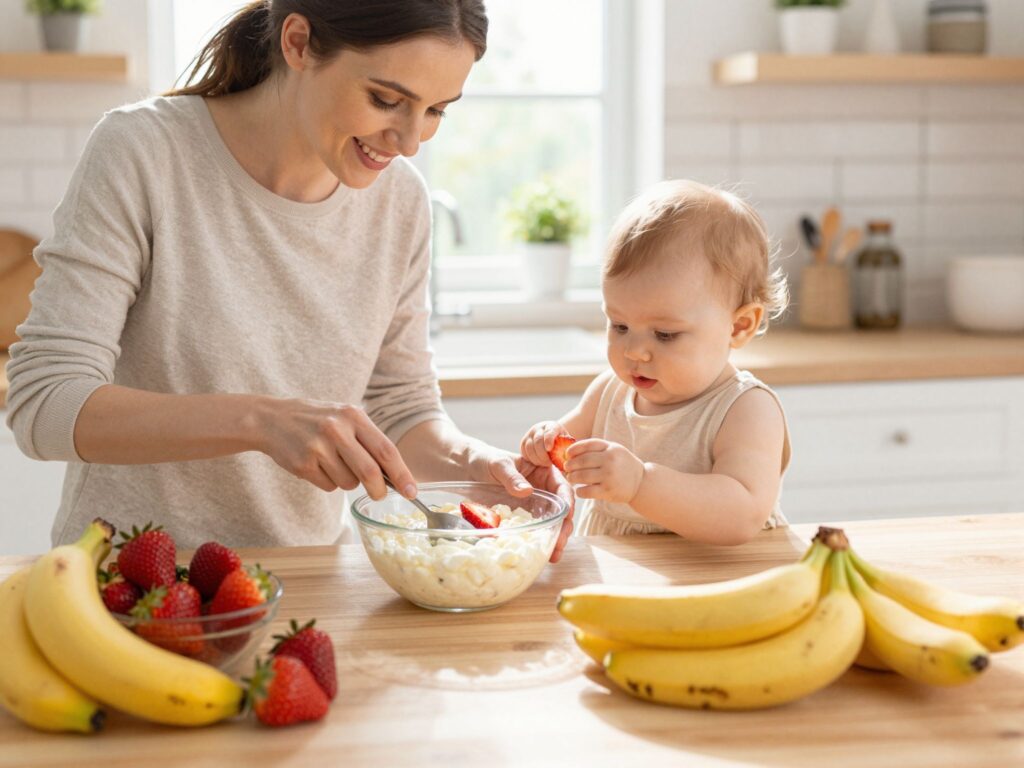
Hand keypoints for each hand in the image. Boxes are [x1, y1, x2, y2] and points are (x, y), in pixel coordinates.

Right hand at [254, 397, 415, 500]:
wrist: (271, 419)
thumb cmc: (317, 420)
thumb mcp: (344, 418)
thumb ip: (368, 440)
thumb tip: (396, 474)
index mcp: (353, 416)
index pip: (386, 450)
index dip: (402, 474)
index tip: (412, 491)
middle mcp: (337, 429)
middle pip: (370, 472)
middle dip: (379, 490)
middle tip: (380, 495)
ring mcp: (318, 447)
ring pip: (349, 483)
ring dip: (347, 482)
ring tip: (332, 463)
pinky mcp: (303, 464)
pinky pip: (329, 487)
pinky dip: (328, 482)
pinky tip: (317, 466)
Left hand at [464, 446, 574, 562]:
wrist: (464, 470)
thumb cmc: (485, 460)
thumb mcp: (498, 464)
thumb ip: (511, 476)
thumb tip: (527, 491)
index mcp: (543, 473)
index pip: (562, 487)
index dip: (568, 503)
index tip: (567, 517)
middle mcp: (542, 492)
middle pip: (560, 511)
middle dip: (563, 528)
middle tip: (560, 543)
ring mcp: (532, 507)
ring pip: (550, 524)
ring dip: (554, 539)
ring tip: (554, 555)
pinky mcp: (521, 520)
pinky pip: (532, 531)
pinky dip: (536, 542)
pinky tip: (540, 555)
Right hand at [520, 420, 568, 467]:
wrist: (551, 440)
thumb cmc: (562, 444)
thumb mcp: (567, 443)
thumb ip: (567, 448)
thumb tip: (568, 457)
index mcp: (552, 426)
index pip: (549, 431)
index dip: (548, 440)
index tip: (550, 449)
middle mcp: (539, 428)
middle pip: (538, 441)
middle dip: (543, 454)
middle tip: (549, 463)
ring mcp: (530, 434)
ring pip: (529, 448)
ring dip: (537, 459)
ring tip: (545, 464)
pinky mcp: (523, 442)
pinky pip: (524, 452)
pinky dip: (531, 459)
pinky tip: (538, 462)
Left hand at [565, 439, 644, 504]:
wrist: (641, 482)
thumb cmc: (622, 465)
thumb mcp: (614, 450)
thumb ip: (596, 449)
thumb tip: (570, 453)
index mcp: (611, 448)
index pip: (588, 445)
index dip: (574, 449)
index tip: (567, 454)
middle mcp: (610, 460)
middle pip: (582, 461)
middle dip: (570, 465)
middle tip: (567, 468)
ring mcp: (609, 475)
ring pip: (582, 476)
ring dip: (572, 477)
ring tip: (571, 478)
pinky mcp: (608, 490)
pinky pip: (587, 491)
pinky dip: (579, 491)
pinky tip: (579, 490)